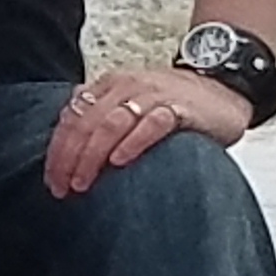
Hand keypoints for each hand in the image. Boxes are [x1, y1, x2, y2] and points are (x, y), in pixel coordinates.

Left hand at [43, 64, 251, 198]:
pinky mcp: (180, 109)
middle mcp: (127, 87)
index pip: (72, 118)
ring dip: (92, 155)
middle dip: (69, 158)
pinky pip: (153, 124)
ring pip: (112, 124)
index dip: (57, 151)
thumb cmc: (172, 103)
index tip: (51, 182)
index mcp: (109, 86)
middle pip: (87, 123)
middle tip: (62, 189)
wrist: (223, 87)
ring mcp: (153, 96)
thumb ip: (100, 115)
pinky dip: (133, 142)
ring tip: (83, 182)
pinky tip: (120, 161)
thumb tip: (66, 140)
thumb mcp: (130, 103)